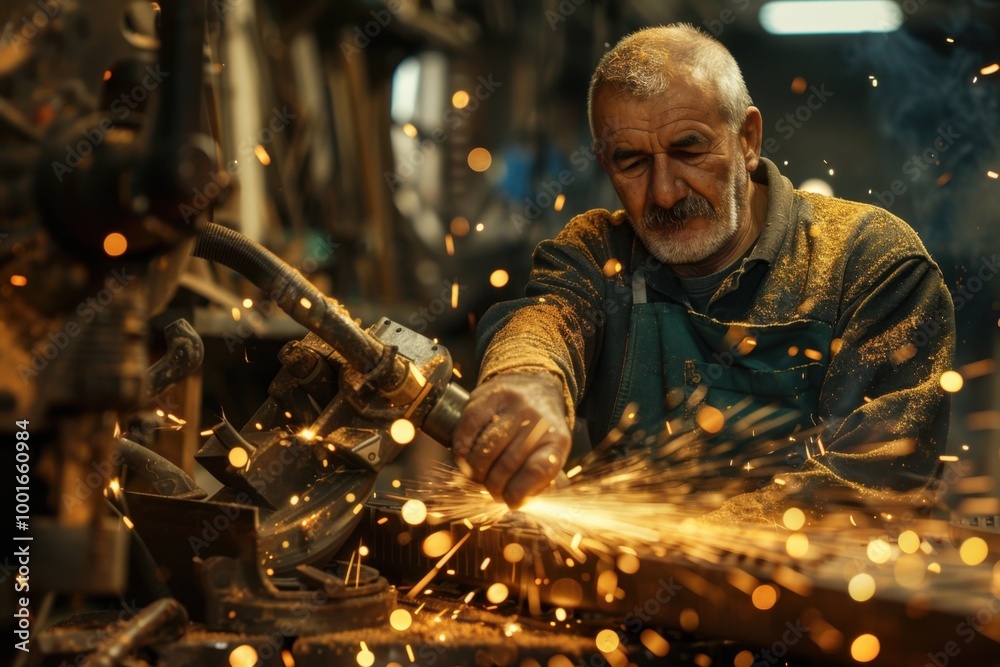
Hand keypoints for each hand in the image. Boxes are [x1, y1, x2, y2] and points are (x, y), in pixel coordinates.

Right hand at [452, 371, 570, 508]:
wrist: (533, 383)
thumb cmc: (538, 430)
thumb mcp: (550, 452)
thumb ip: (537, 480)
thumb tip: (515, 503)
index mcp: (557, 438)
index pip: (538, 470)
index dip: (519, 493)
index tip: (510, 502)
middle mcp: (536, 419)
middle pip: (507, 464)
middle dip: (495, 486)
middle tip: (492, 491)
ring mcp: (511, 405)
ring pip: (485, 450)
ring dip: (476, 472)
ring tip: (478, 477)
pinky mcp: (487, 396)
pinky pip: (467, 430)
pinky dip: (462, 451)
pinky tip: (464, 458)